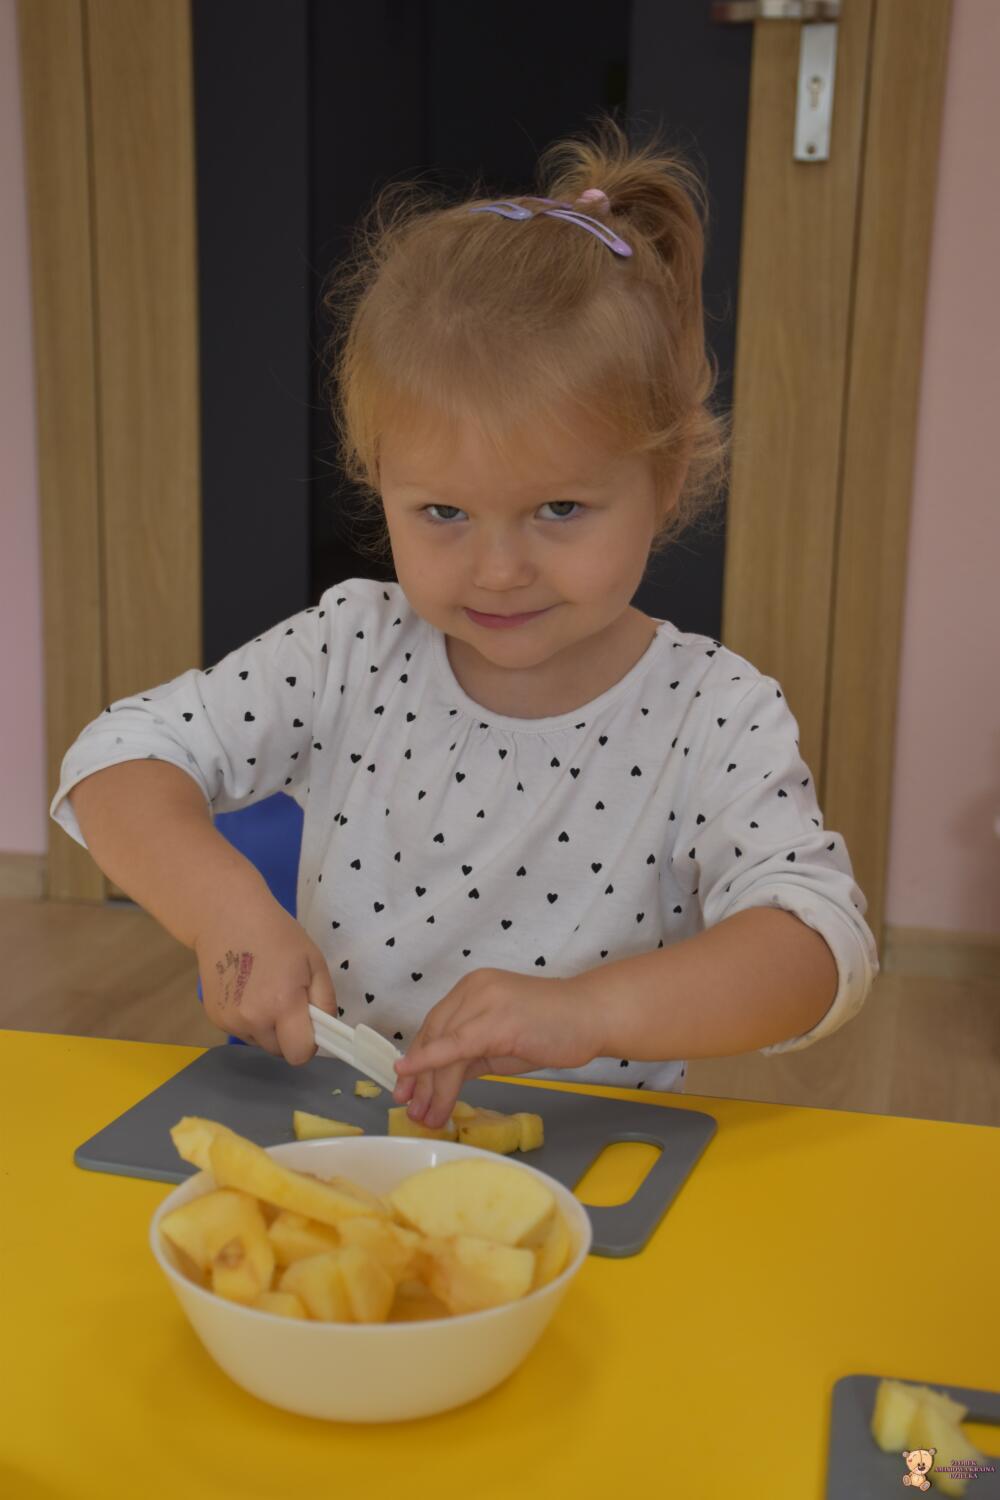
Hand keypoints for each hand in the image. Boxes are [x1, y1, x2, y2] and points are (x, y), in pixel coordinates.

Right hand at [196, 900, 338, 1065]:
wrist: (226, 916)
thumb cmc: (278, 934)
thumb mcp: (314, 961)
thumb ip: (325, 1002)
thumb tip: (325, 1032)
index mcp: (282, 1005)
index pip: (298, 1055)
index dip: (308, 1044)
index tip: (310, 1025)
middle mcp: (252, 1020)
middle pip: (279, 1051)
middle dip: (288, 1034)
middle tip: (287, 1000)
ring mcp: (229, 1020)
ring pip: (260, 1042)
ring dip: (267, 1028)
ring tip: (265, 991)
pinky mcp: (213, 1017)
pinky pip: (242, 1031)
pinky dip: (249, 1019)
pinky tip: (247, 990)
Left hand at [391, 967, 604, 1129]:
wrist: (593, 1016)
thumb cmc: (555, 1029)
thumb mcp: (503, 1041)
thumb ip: (473, 1053)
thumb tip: (443, 1078)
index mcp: (472, 988)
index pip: (435, 1025)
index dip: (416, 1058)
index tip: (405, 1087)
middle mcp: (472, 989)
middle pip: (433, 1035)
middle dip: (418, 1076)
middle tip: (411, 1110)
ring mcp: (484, 1001)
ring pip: (443, 1046)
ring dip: (431, 1086)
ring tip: (427, 1118)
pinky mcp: (496, 1020)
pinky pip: (456, 1046)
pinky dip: (431, 1063)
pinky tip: (415, 1079)